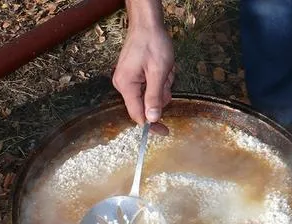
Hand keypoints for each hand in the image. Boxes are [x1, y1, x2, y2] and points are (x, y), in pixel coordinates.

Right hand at [113, 1, 173, 132]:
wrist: (147, 24)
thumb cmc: (152, 43)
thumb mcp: (159, 72)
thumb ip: (154, 97)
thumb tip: (152, 119)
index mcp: (126, 85)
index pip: (137, 115)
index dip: (152, 124)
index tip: (165, 131)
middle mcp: (123, 85)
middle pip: (146, 104)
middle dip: (161, 94)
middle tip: (167, 77)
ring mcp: (128, 80)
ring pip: (150, 95)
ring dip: (163, 85)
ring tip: (165, 68)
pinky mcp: (133, 76)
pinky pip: (149, 86)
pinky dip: (159, 79)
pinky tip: (162, 67)